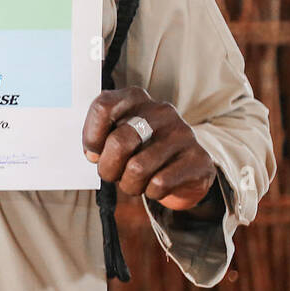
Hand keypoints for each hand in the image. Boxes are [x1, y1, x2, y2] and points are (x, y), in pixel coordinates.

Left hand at [82, 88, 220, 212]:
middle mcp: (160, 111)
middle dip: (108, 168)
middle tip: (111, 174)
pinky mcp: (198, 158)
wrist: (183, 171)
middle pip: (119, 142)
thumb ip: (100, 138)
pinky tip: (155, 186)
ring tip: (134, 182)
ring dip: (129, 184)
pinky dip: (151, 192)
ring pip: (137, 168)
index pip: (103, 107)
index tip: (93, 153)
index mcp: (135, 98)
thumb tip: (94, 154)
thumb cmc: (140, 151)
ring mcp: (182, 133)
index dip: (91, 136)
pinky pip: (160, 183)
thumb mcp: (116, 137)